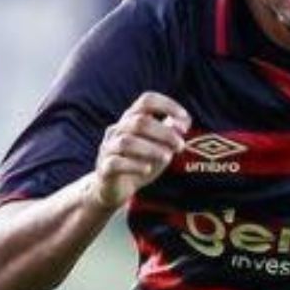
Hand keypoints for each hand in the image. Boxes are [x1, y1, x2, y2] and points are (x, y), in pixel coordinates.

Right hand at [90, 92, 191, 209]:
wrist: (115, 188)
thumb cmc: (141, 161)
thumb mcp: (161, 146)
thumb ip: (173, 132)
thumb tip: (183, 123)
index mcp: (132, 119)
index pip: (147, 101)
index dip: (167, 105)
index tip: (184, 118)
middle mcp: (118, 129)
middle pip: (139, 122)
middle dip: (164, 133)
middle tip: (180, 146)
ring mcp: (108, 148)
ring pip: (126, 142)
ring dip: (151, 148)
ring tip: (167, 157)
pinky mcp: (104, 168)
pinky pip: (116, 163)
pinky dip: (134, 165)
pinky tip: (147, 169)